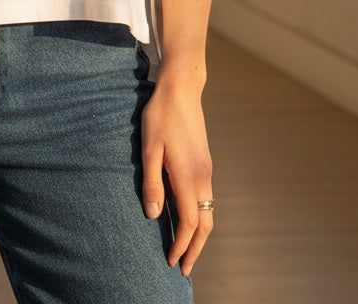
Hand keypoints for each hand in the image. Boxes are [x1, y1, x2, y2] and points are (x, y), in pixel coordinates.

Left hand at [140, 77, 213, 276]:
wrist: (181, 89)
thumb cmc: (161, 115)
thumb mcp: (149, 148)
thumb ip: (152, 182)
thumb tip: (154, 215)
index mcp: (188, 177)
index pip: (190, 223)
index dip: (182, 246)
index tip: (171, 262)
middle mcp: (203, 177)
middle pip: (205, 224)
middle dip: (195, 249)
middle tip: (183, 267)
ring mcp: (206, 170)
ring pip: (208, 212)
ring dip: (199, 234)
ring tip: (186, 248)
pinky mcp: (204, 163)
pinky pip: (206, 199)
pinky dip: (199, 217)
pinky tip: (187, 217)